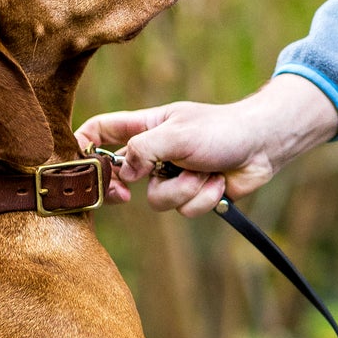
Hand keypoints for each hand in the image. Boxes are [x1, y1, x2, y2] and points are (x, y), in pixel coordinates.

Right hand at [76, 73, 337, 217]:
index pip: (102, 130)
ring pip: (157, 200)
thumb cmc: (221, 129)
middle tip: (124, 194)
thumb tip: (123, 174)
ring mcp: (174, 175)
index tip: (74, 165)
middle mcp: (155, 153)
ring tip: (204, 173)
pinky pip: (185, 209)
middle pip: (119, 177)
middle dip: (123, 189)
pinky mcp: (194, 194)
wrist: (263, 145)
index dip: (83, 145)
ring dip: (184, 189)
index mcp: (145, 128)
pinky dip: (203, 198)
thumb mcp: (176, 134)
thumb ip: (143, 149)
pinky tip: (219, 183)